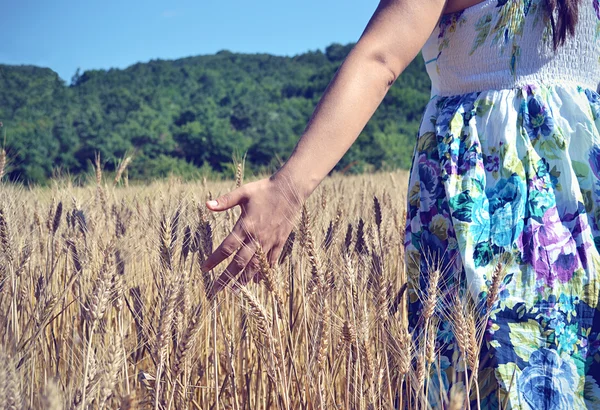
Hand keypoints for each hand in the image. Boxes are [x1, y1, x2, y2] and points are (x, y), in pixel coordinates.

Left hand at [201, 176, 302, 296]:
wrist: (290, 190)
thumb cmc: (265, 190)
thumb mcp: (243, 192)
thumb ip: (225, 201)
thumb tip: (207, 205)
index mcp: (246, 226)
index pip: (227, 247)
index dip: (215, 259)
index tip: (204, 269)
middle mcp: (257, 237)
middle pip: (239, 262)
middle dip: (226, 277)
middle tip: (215, 290)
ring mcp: (269, 241)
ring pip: (255, 265)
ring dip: (244, 279)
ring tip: (235, 291)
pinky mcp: (280, 241)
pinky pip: (271, 261)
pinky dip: (264, 272)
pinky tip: (257, 281)